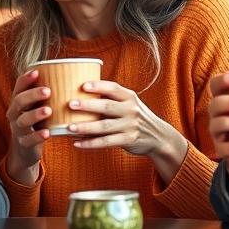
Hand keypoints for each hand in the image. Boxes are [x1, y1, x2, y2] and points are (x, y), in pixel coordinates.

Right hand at [5, 70, 52, 184]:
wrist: (26, 147)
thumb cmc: (37, 120)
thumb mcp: (38, 105)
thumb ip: (47, 93)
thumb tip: (71, 73)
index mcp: (18, 101)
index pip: (19, 87)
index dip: (26, 79)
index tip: (37, 72)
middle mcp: (15, 113)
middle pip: (19, 102)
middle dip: (32, 95)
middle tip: (48, 91)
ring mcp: (18, 129)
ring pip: (23, 120)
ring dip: (35, 114)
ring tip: (48, 111)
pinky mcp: (23, 143)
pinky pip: (29, 140)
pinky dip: (37, 136)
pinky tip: (47, 133)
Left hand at [65, 81, 189, 183]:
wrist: (158, 136)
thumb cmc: (135, 117)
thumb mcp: (129, 103)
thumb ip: (111, 99)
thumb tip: (79, 94)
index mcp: (129, 97)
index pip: (113, 88)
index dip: (98, 86)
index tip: (83, 85)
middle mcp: (131, 109)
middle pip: (107, 106)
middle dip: (88, 105)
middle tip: (70, 104)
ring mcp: (130, 125)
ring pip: (104, 126)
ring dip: (86, 127)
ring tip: (69, 127)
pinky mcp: (128, 140)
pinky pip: (106, 142)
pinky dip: (91, 143)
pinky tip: (77, 143)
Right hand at [208, 72, 228, 194]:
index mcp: (228, 98)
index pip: (218, 84)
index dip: (224, 80)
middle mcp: (219, 113)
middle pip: (215, 103)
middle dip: (228, 101)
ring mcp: (219, 132)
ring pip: (215, 124)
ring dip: (227, 121)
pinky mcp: (223, 149)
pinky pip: (224, 148)